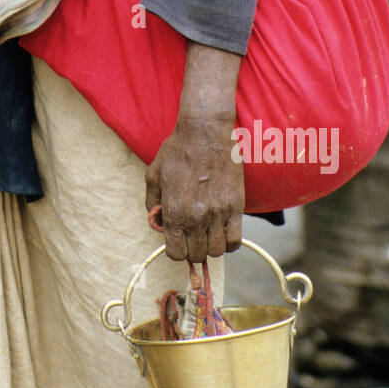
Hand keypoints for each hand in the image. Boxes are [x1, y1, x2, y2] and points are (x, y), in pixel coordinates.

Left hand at [145, 113, 243, 262]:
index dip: (176, 250)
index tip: (178, 241)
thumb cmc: (177, 151)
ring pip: (217, 251)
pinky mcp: (236, 207)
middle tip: (192, 237)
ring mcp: (218, 213)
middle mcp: (196, 217)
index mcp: (174, 211)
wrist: (205, 132)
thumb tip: (158, 222)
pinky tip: (223, 232)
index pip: (176, 253)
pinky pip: (236, 240)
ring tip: (207, 234)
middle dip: (192, 250)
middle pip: (196, 255)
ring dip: (211, 247)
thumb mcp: (153, 175)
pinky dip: (230, 243)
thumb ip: (152, 203)